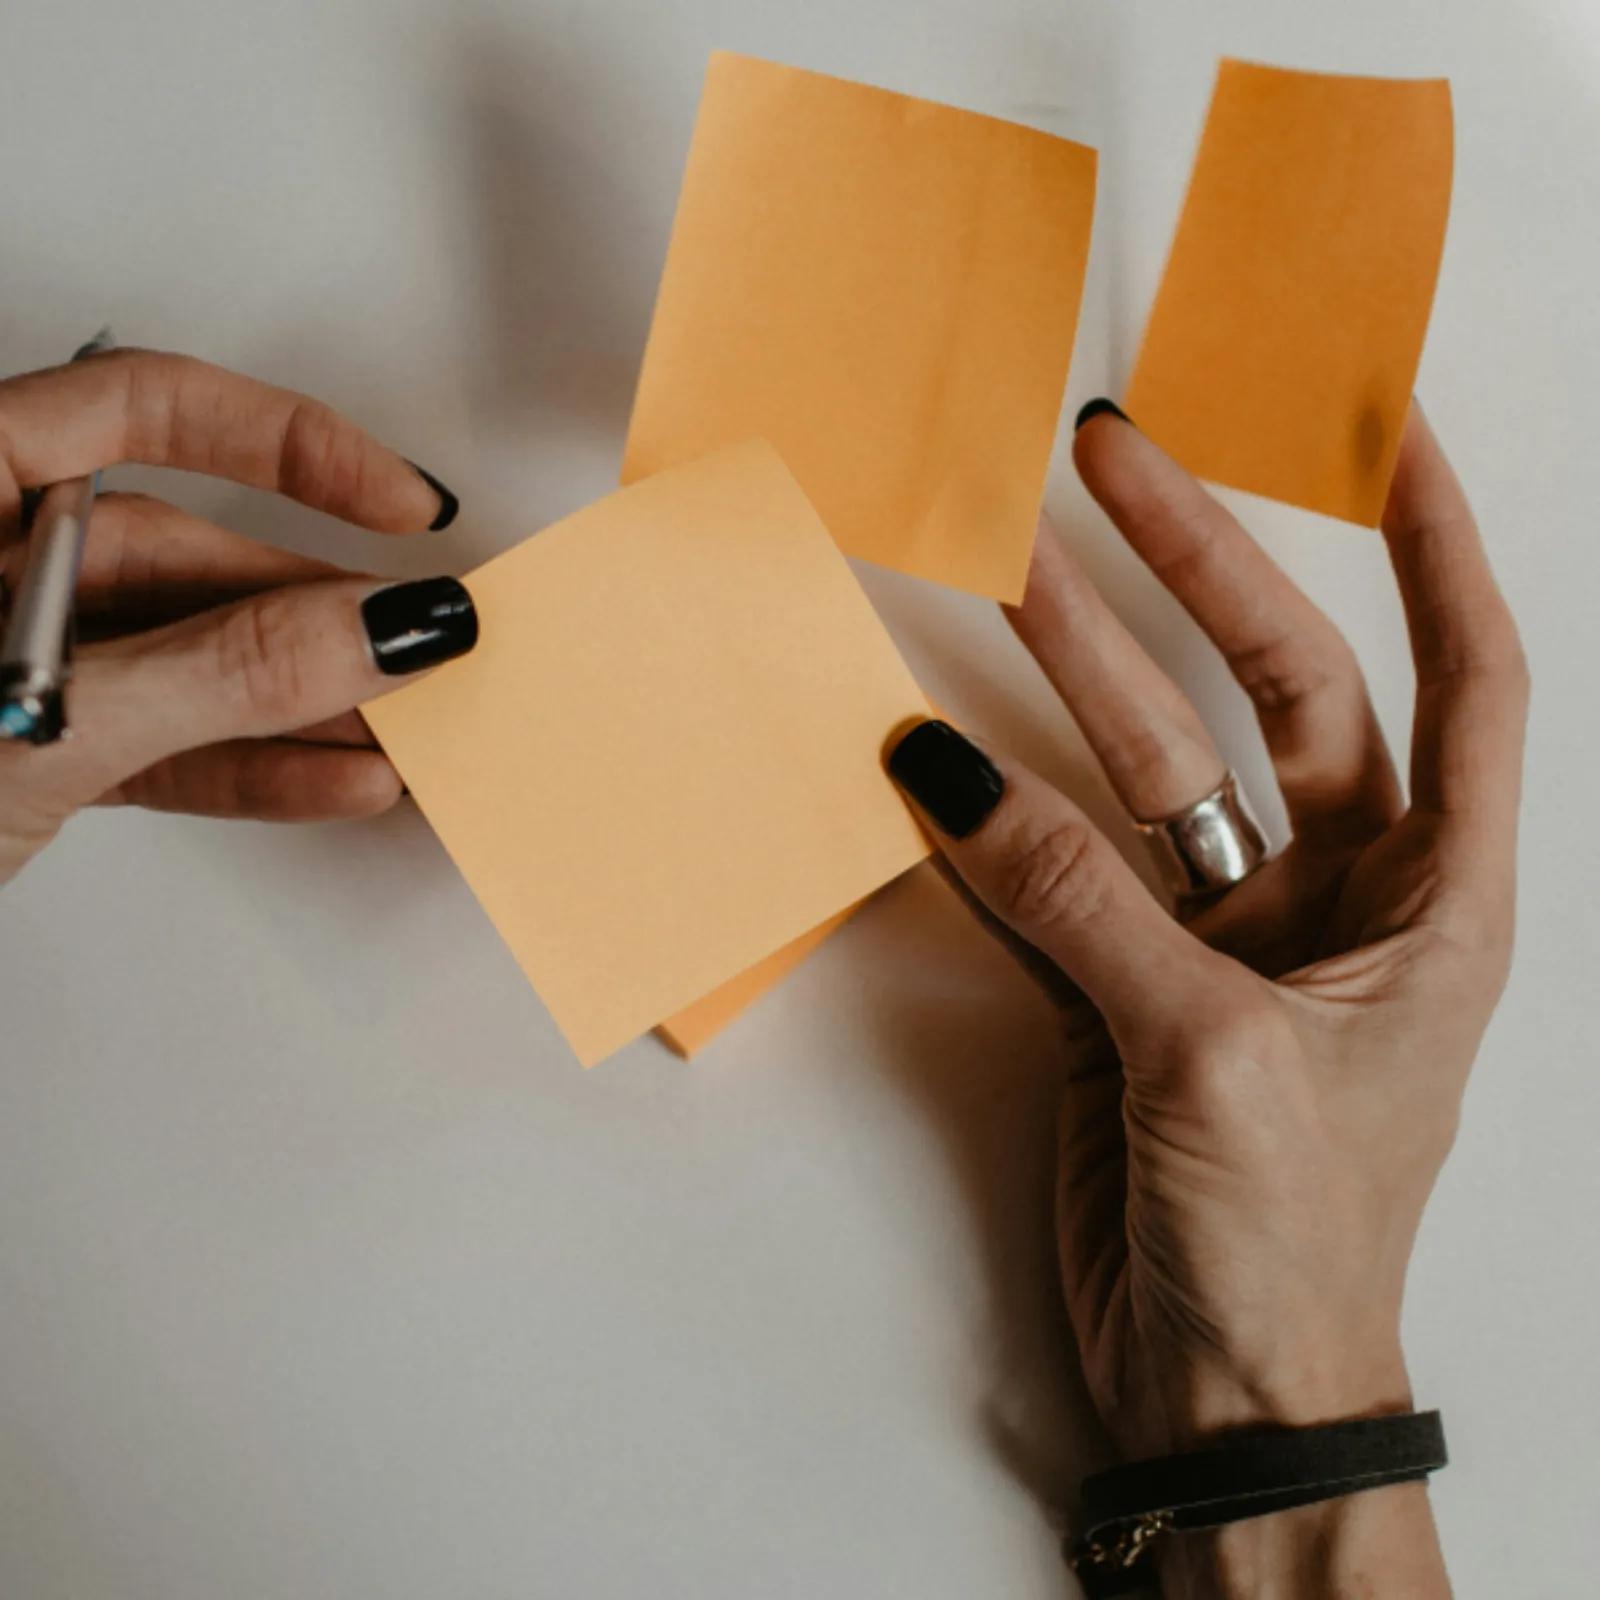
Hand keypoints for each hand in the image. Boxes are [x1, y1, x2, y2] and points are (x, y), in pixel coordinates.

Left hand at [0, 347, 479, 884]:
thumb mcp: (37, 719)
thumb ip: (223, 671)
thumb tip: (381, 625)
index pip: (140, 409)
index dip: (287, 444)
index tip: (396, 504)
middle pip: (190, 552)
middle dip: (316, 611)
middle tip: (425, 647)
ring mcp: (6, 663)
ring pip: (186, 658)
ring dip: (303, 703)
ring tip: (405, 730)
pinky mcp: (23, 754)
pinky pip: (162, 742)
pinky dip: (251, 767)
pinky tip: (334, 782)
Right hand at [887, 402, 1525, 1595]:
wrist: (1227, 1395)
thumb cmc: (1291, 1243)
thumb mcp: (1207, 1050)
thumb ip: (1073, 898)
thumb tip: (943, 765)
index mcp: (1434, 899)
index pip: (1466, 672)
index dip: (1433, 537)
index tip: (1379, 420)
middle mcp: (1338, 895)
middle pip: (1271, 688)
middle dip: (1197, 569)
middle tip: (1108, 464)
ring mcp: (1219, 934)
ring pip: (1142, 767)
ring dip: (1071, 676)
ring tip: (1000, 569)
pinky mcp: (1122, 982)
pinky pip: (1053, 868)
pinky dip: (996, 814)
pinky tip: (940, 748)